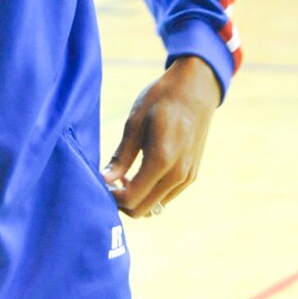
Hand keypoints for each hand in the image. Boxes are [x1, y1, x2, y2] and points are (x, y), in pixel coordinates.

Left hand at [102, 57, 221, 218]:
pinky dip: (151, 193)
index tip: (100, 183)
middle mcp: (178, 175)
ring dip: (138, 198)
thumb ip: (121, 155)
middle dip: (123, 202)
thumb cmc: (162, 99)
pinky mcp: (191, 175)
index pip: (132, 198)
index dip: (112, 197)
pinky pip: (166, 196)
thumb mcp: (136, 121)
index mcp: (162, 160)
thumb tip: (103, 179)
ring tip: (124, 176)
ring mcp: (187, 177)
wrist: (196, 88)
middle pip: (143, 210)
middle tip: (109, 182)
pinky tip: (141, 172)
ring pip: (156, 206)